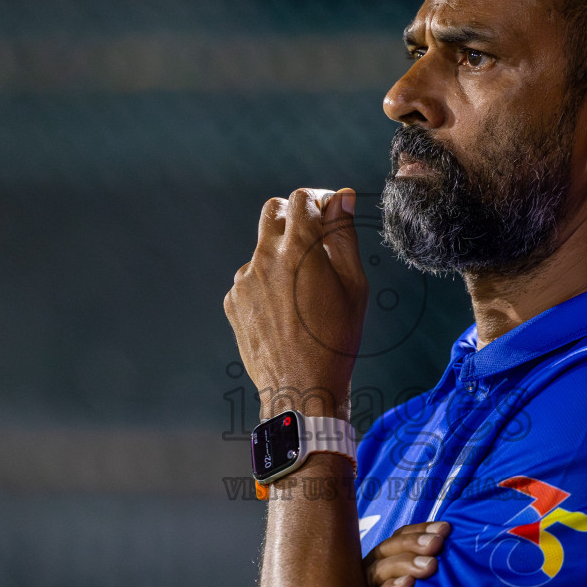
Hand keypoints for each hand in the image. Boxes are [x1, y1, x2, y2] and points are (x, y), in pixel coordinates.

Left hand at [224, 188, 366, 418]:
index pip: (302, 199)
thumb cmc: (335, 340)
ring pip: (262, 249)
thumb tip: (342, 197)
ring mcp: (244, 281)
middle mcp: (265, 258)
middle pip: (274, 211)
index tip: (330, 214)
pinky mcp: (234, 302)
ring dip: (281, 255)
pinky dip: (267, 284)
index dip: (319, 201)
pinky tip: (285, 311)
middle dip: (295, 216)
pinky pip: (250, 279)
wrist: (301, 388)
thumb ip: (344, 235)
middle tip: (314, 238)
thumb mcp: (353, 285)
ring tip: (303, 292)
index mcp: (298, 248)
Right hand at [363, 522, 449, 586]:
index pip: (400, 537)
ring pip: (380, 571)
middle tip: (438, 544)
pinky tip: (408, 585)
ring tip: (430, 565)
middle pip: (388, 549)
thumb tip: (456, 545)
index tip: (445, 529)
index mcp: (385, 560)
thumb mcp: (420, 586)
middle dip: (414, 543)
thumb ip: (429, 567)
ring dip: (405, 564)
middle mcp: (372, 572)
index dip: (421, 530)